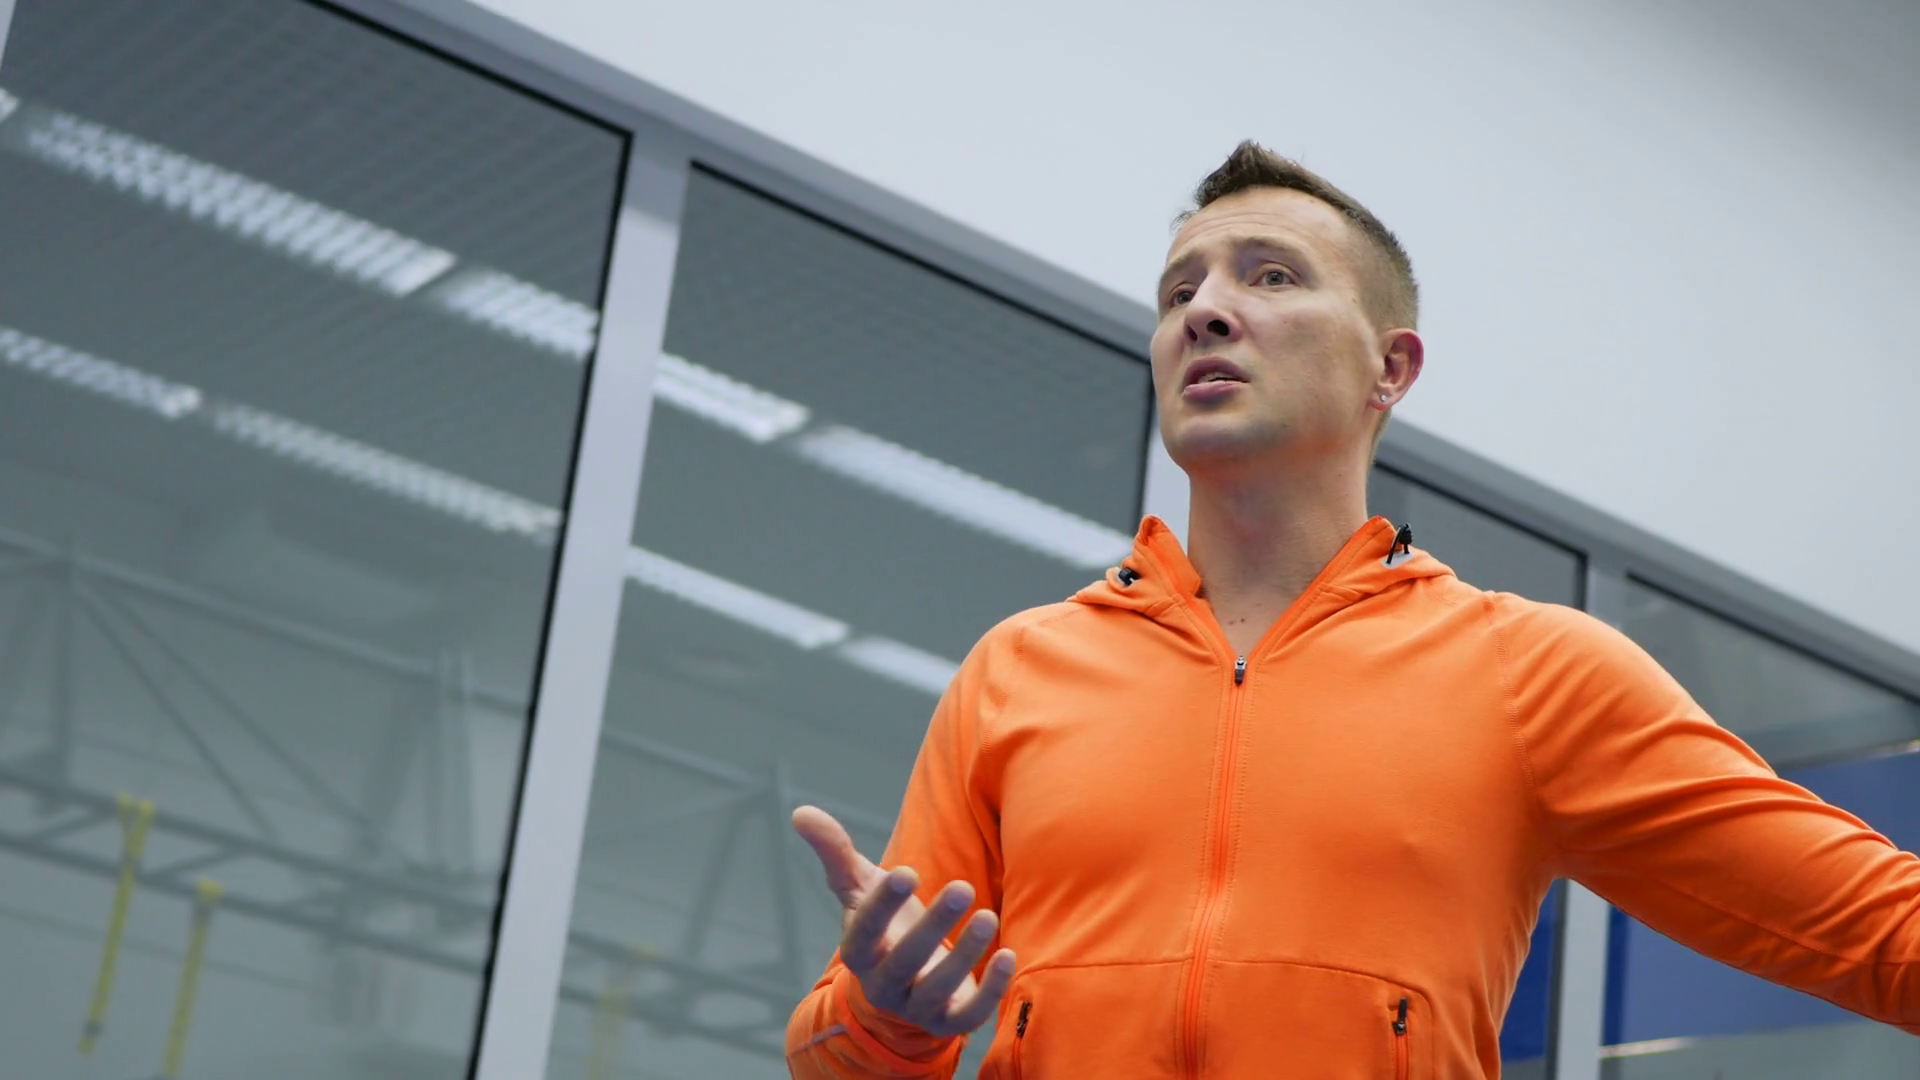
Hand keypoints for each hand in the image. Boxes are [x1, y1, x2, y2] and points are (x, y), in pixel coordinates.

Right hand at [791, 805, 1014, 1036]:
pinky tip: (1007, 955)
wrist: (903, 985)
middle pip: (904, 960)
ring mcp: (916, 1006)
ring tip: (987, 915)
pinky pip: (969, 1016)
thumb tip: (801, 812)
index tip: (906, 872)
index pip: (863, 932)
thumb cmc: (882, 925)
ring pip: (937, 988)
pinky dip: (990, 991)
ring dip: (963, 955)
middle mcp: (883, 984)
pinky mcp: (949, 1021)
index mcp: (859, 951)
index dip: (882, 905)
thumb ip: (835, 851)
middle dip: (932, 926)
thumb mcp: (860, 888)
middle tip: (961, 887)